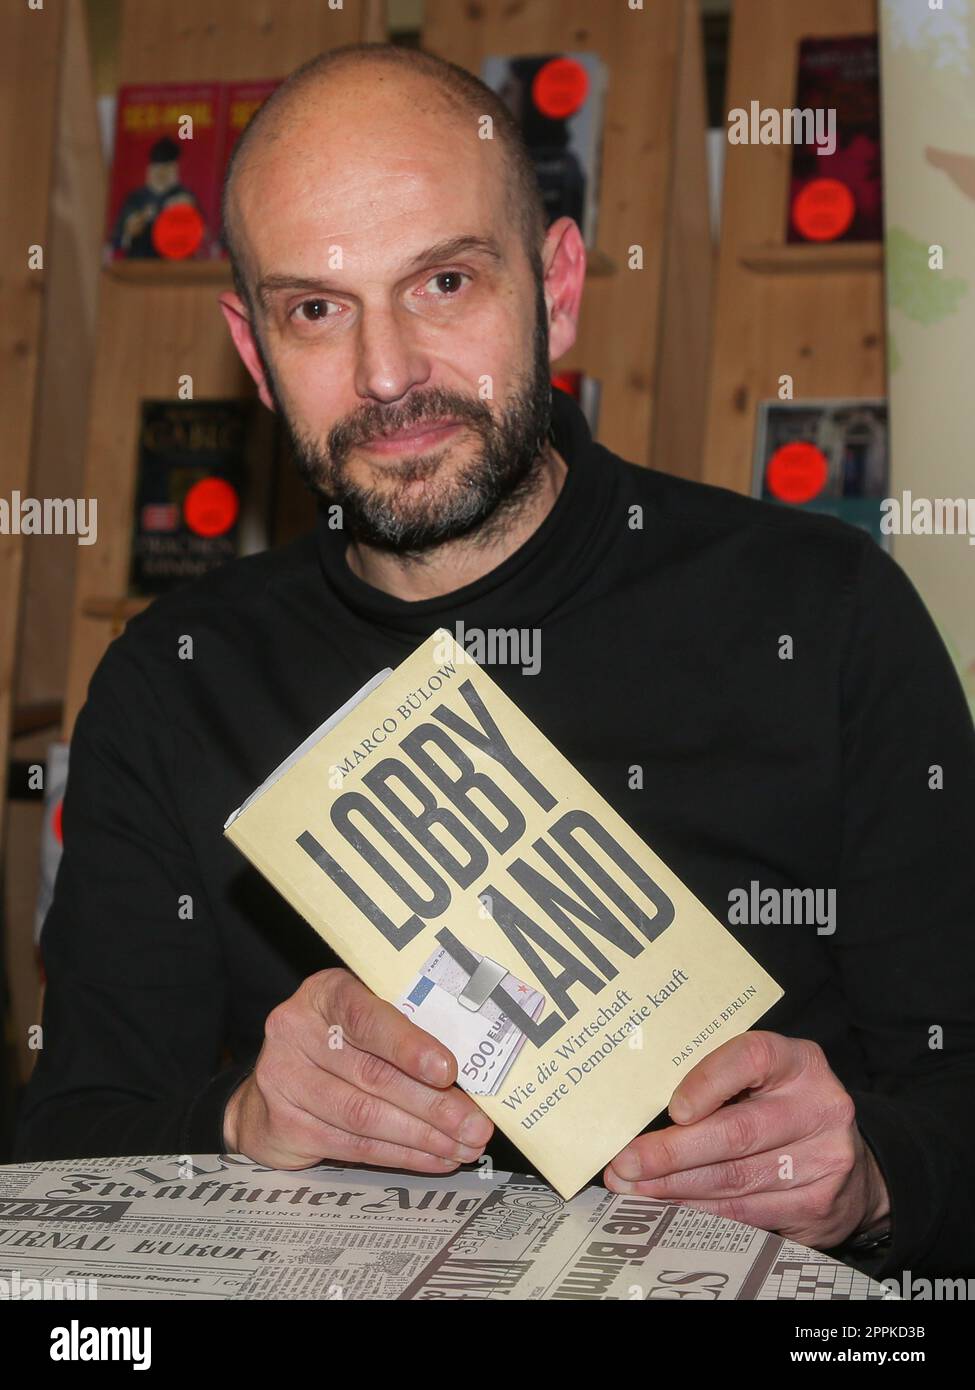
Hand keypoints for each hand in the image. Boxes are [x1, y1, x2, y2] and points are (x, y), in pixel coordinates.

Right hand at [223, 968, 493, 1172]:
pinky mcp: (285, 1126)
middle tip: (476, 1125)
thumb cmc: (339, 1042)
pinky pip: (354, 1146)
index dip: (409, 1046)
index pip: (367, 1017)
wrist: (273, 1086)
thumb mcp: (366, 1018)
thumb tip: (472, 1065)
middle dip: (433, 1104)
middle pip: (372, 1074)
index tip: (448, 1070)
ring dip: (422, 1137)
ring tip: (463, 1147)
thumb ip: (405, 1029)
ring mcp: (284, 1080)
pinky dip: (401, 1155)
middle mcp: (296, 1031)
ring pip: (364, 1116)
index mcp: (325, 993)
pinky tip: (434, 1158)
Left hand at [604, 1031, 889, 1249]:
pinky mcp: (816, 1207)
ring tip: (634, 1188)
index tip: (673, 1109)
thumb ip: (719, 1084)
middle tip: (625, 1163)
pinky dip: (702, 1210)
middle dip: (671, 1152)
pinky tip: (671, 1207)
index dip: (708, 1081)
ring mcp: (823, 1161)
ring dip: (676, 1187)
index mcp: (800, 1062)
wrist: (850, 1165)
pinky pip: (747, 1213)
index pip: (752, 1058)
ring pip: (735, 1179)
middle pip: (736, 1132)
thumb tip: (642, 1112)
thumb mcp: (765, 1080)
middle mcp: (819, 1108)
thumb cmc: (783, 1109)